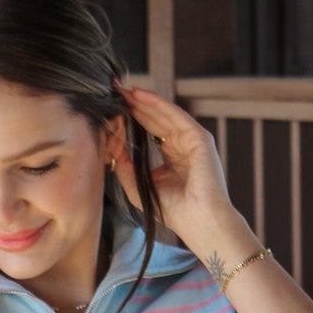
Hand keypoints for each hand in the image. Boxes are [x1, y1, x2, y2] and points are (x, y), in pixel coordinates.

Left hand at [112, 82, 251, 263]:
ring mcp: (193, 141)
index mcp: (172, 158)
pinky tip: (140, 95)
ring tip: (123, 89)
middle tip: (114, 90)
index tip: (112, 106)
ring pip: (164, 114)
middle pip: (155, 119)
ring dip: (143, 100)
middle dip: (135, 104)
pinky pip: (175, 115)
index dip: (132, 118)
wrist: (199, 222)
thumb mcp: (139, 187)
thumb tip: (112, 143)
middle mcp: (183, 146)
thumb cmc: (174, 212)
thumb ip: (124, 167)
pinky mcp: (200, 138)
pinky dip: (157, 104)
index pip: (150, 131)